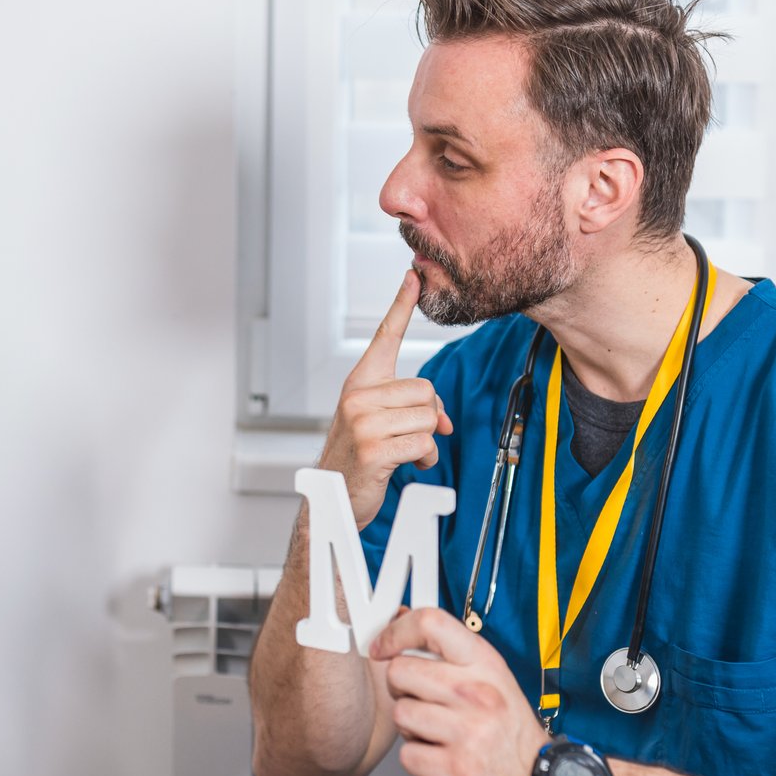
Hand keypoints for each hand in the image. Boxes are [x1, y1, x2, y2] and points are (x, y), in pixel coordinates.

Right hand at [317, 270, 452, 528]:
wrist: (331, 498)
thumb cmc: (357, 458)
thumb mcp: (378, 423)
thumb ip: (409, 408)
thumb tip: (444, 419)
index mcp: (359, 383)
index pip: (384, 337)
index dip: (400, 305)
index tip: (413, 276)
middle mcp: (357, 396)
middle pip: (426, 390)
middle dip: (429, 416)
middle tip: (412, 435)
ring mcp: (363, 422)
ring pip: (428, 416)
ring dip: (427, 441)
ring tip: (406, 452)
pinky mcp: (374, 449)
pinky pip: (424, 443)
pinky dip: (424, 458)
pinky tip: (407, 466)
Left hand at [370, 606, 545, 775]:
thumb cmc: (510, 731)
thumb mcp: (492, 680)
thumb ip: (451, 655)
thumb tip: (402, 621)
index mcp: (486, 664)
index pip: (431, 624)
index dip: (396, 632)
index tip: (383, 647)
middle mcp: (478, 693)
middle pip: (400, 672)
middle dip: (401, 689)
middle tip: (421, 702)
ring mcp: (468, 732)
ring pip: (400, 714)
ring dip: (410, 728)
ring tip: (436, 734)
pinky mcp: (455, 769)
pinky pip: (406, 756)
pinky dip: (417, 760)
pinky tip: (440, 757)